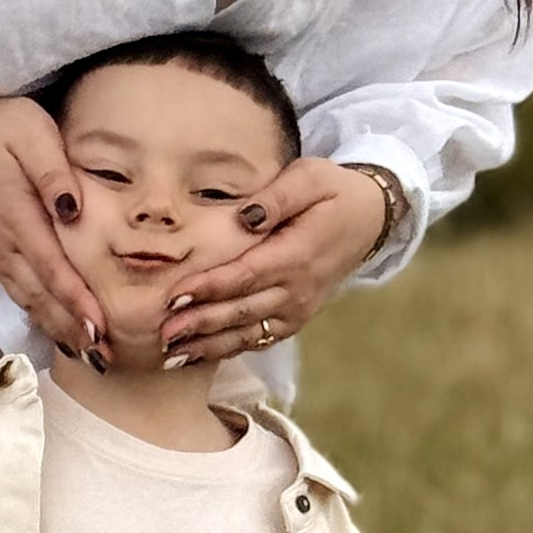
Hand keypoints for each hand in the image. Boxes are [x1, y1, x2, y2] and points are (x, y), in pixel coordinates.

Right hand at [0, 91, 109, 365]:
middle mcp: (5, 244)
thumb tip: (72, 209)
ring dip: (58, 330)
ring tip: (90, 355)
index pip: (52, 267)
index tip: (100, 327)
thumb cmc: (8, 130)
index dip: (76, 300)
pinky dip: (42, 318)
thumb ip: (53, 173)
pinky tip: (63, 334)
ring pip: (30, 301)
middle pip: (41, 295)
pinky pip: (21, 295)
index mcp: (17, 216)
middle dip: (72, 328)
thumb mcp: (33, 135)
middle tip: (105, 358)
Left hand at [161, 160, 389, 367]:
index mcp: (297, 254)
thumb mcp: (310, 178)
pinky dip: (229, 349)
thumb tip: (244, 217)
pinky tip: (198, 354)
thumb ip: (277, 196)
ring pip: (248, 333)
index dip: (209, 288)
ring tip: (171, 354)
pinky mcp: (297, 318)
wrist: (370, 219)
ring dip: (209, 346)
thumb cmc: (333, 192)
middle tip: (162, 334)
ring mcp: (299, 309)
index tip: (175, 296)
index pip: (245, 275)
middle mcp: (298, 289)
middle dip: (200, 325)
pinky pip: (260, 338)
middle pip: (241, 311)